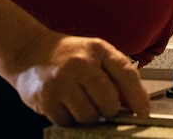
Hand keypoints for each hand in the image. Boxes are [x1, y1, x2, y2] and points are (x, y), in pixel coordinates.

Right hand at [10, 31, 149, 126]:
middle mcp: (80, 64)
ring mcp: (61, 82)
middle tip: (104, 107)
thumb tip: (133, 104)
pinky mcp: (46, 99)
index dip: (138, 97)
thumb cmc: (68, 55)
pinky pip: (68, 122)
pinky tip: (66, 105)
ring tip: (82, 102)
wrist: (29, 51)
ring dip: (90, 116)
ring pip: (89, 116)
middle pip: (109, 102)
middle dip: (110, 110)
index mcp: (98, 49)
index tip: (143, 113)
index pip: (126, 74)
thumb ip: (116, 75)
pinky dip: (71, 119)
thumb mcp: (96, 55)